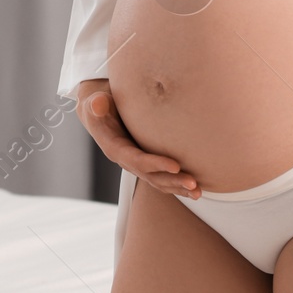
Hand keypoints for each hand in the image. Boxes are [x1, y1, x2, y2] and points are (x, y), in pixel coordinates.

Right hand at [75, 79, 199, 198]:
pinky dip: (176, 185)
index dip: (156, 164)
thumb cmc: (99, 104)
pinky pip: (161, 178)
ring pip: (158, 181)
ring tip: (197, 191)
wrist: (98, 112)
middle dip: (172, 181)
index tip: (176, 165)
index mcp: (115, 148)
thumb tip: (98, 103)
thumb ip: (96, 103)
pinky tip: (193, 189)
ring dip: (178, 187)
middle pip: (151, 176)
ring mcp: (136, 164)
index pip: (137, 160)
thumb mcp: (94, 101)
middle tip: (193, 183)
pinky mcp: (145, 163)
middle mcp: (126, 161)